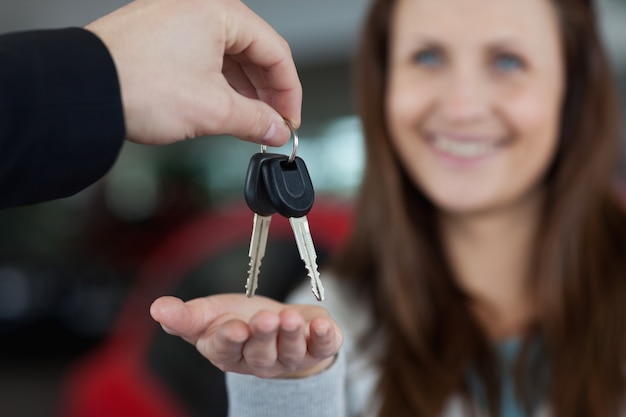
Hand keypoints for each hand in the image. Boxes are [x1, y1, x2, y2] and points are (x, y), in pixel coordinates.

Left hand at [86, 0, 301, 146]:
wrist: (83, 90)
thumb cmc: (137, 85)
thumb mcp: (212, 109)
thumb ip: (255, 120)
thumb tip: (275, 130)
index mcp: (219, 11)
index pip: (276, 52)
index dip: (289, 92)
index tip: (289, 120)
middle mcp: (198, 7)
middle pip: (254, 51)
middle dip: (267, 93)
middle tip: (272, 124)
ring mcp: (176, 18)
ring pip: (228, 55)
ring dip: (244, 90)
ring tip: (249, 122)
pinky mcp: (159, 35)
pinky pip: (203, 57)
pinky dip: (218, 83)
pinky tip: (223, 106)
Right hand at [150, 294, 342, 377]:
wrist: (277, 325)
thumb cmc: (239, 319)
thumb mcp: (209, 314)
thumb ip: (185, 315)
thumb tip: (157, 308)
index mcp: (228, 351)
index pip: (226, 349)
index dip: (230, 339)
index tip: (233, 327)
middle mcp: (259, 359)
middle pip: (260, 353)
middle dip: (264, 336)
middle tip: (266, 319)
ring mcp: (289, 357)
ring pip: (290, 352)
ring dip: (292, 336)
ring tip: (291, 319)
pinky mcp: (316, 349)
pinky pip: (322, 348)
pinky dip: (325, 337)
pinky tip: (322, 324)